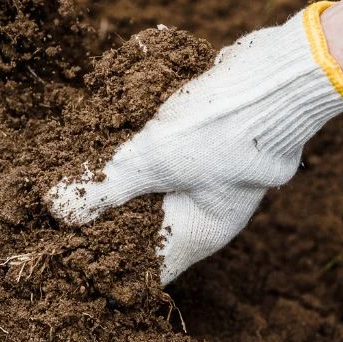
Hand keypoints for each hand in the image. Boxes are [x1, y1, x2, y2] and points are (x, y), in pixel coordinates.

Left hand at [49, 4, 342, 284]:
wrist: (284, 74)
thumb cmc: (226, 126)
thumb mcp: (152, 157)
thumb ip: (104, 186)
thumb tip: (58, 211)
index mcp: (199, 233)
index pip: (145, 267)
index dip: (105, 264)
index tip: (66, 253)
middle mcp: (209, 211)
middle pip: (146, 225)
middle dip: (104, 213)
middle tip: (60, 204)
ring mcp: (214, 175)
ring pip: (156, 182)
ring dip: (121, 173)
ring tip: (75, 166)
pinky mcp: (214, 140)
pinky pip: (170, 149)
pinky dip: (142, 142)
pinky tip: (112, 126)